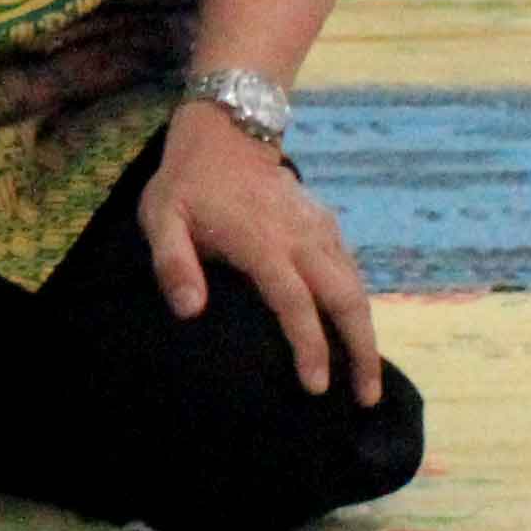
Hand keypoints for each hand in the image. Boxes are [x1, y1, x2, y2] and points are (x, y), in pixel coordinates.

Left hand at [140, 101, 381, 401]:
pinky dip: (359, 304)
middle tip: (366, 398)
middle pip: (345, 299)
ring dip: (366, 332)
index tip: (317, 387)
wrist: (225, 132)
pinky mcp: (326, 225)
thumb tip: (190, 311)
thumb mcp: (162, 218)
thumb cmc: (187, 184)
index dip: (310, 346)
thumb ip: (173, 264)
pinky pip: (352, 270)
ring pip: (356, 286)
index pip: (296, 303)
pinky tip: (357, 332)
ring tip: (368, 379)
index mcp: (263, 243)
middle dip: (360, 350)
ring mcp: (319, 229)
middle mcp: (302, 238)